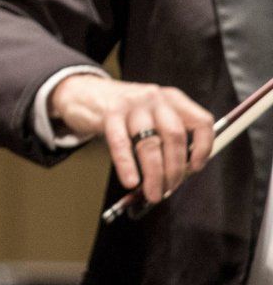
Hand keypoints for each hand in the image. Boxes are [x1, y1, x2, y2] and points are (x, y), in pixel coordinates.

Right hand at [49, 73, 214, 203]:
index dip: (203, 148)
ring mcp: (132, 105)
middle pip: (175, 137)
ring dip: (154, 174)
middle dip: (175, 169)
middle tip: (169, 188)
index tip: (195, 168)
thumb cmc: (120, 110)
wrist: (81, 91)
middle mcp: (155, 98)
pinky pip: (121, 143)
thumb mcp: (150, 114)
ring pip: (150, 143)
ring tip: (152, 193)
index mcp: (172, 99)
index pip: (201, 122)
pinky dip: (127, 165)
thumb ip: (165, 137)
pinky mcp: (109, 113)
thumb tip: (176, 175)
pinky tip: (130, 181)